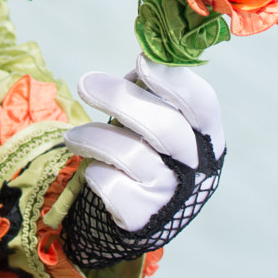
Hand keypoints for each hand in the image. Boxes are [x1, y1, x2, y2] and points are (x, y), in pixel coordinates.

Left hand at [65, 56, 223, 231]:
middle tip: (86, 83)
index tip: (141, 60)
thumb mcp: (156, 116)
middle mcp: (196, 165)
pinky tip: (93, 170)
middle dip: (121, 99)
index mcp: (205, 133)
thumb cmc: (147, 147)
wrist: (139, 209)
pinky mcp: (143, 218)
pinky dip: (96, 172)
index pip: (202, 103)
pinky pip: (112, 185)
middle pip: (165, 127)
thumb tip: (143, 59)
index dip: (174, 80)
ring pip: (131, 155)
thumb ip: (151, 91)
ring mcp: (171, 193)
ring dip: (94, 137)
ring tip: (72, 137)